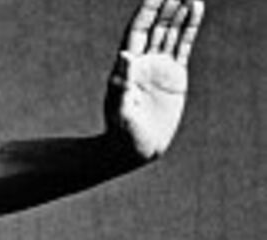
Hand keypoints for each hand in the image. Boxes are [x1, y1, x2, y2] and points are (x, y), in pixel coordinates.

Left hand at [105, 0, 203, 161]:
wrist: (135, 149)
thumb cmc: (122, 134)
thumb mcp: (120, 111)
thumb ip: (122, 84)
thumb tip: (125, 56)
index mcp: (126, 67)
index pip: (135, 33)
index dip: (145, 14)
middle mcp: (142, 62)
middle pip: (154, 28)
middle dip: (164, 10)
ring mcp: (159, 67)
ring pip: (170, 34)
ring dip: (179, 15)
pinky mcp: (175, 75)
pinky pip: (183, 46)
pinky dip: (189, 28)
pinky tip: (195, 11)